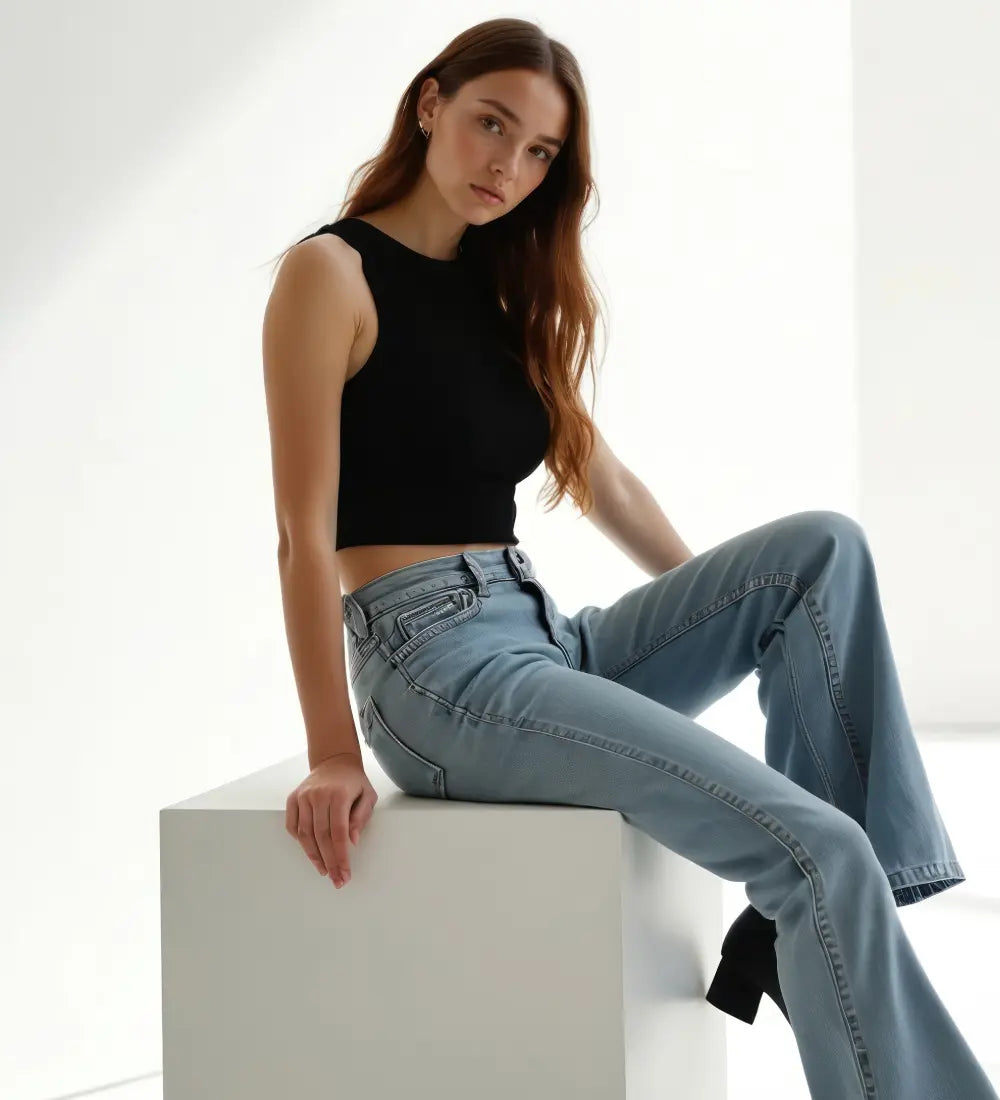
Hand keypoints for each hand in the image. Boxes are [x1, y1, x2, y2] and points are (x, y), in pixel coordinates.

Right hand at [286, 752, 377, 887]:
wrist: (335, 761)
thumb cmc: (353, 782)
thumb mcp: (368, 795)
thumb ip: (361, 817)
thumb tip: (352, 841)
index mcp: (339, 794)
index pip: (339, 832)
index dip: (341, 856)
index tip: (345, 873)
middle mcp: (319, 795)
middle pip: (321, 836)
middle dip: (329, 862)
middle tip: (336, 879)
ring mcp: (303, 796)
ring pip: (305, 834)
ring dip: (314, 856)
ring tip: (324, 870)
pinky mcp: (293, 798)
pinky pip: (292, 826)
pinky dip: (300, 842)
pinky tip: (311, 852)